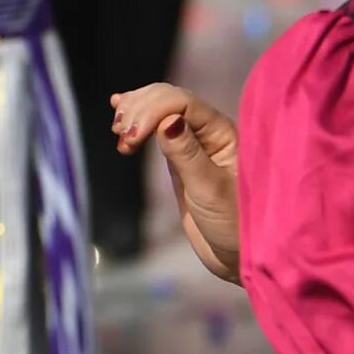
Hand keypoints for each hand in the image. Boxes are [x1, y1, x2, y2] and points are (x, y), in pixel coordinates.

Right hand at [113, 82, 239, 274]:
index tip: (130, 138)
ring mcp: (192, 142)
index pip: (181, 101)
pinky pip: (157, 126)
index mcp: (222, 132)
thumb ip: (188, 155)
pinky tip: (117, 104)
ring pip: (159, 108)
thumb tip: (168, 120)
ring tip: (119, 132)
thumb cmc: (234, 224)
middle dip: (139, 110)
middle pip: (166, 98)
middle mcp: (208, 130)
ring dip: (134, 112)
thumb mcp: (209, 190)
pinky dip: (137, 116)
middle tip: (122, 138)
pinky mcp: (179, 157)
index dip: (151, 110)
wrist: (236, 254)